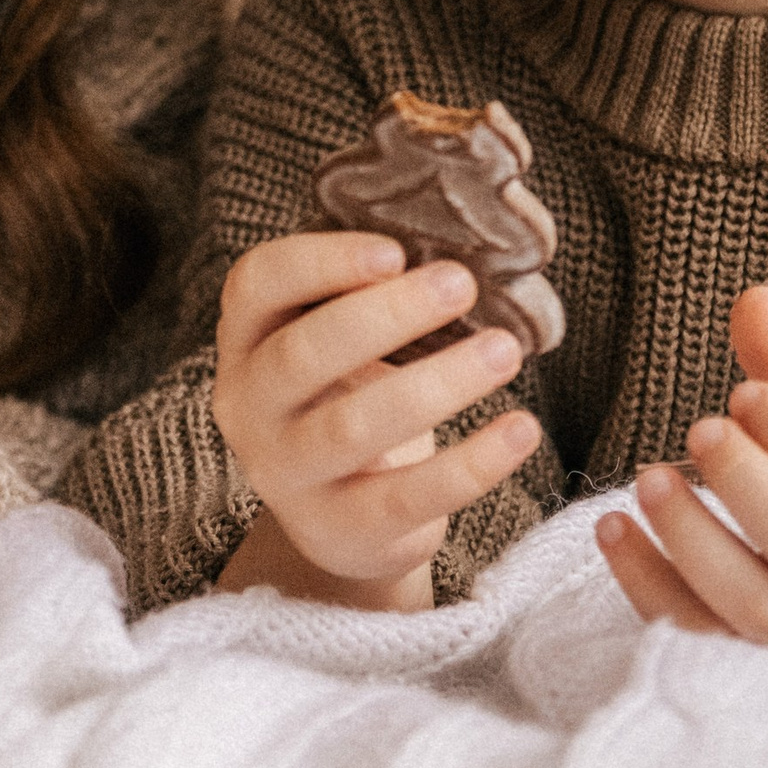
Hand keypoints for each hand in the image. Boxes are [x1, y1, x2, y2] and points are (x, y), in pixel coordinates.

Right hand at [211, 228, 541, 610]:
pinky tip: (520, 429)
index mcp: (246, 339)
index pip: (256, 285)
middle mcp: (249, 405)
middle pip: (303, 353)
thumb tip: (465, 238)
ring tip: (504, 351)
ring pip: (353, 427)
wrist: (344, 517)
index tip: (396, 249)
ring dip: (437, 384)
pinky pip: (407, 497)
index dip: (321, 262)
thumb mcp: (338, 340)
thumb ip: (370, 292)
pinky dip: (471, 463)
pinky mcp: (339, 529)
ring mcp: (287, 474)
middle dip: (387, 314)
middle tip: (462, 284)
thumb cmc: (350, 396)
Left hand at [598, 285, 767, 671]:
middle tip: (701, 429)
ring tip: (647, 478)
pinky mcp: (749, 664)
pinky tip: (610, 530)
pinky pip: (697, 636)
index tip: (745, 391)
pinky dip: (649, 588)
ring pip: (755, 605)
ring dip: (696, 544)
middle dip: (755, 489)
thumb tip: (753, 293)